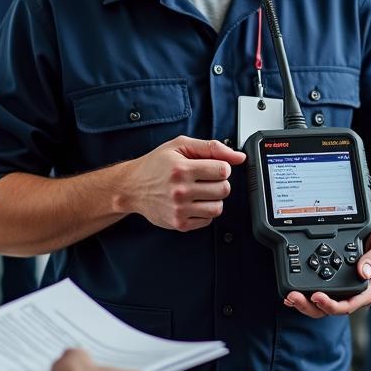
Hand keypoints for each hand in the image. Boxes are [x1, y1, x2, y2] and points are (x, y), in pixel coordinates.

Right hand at [121, 136, 245, 231]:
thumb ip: (211, 147)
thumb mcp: (180, 146)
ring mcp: (179, 210)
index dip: (222, 167)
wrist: (132, 187)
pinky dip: (205, 211)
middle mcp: (180, 191)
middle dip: (219, 182)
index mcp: (181, 169)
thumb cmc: (155, 164)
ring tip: (201, 191)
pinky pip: (208, 220)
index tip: (212, 167)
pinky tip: (194, 202)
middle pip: (224, 189)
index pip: (223, 170)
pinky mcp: (179, 224)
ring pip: (218, 207)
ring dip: (214, 198)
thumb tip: (239, 157)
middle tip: (206, 179)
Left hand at [284, 222, 370, 317]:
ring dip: (306, 303)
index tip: (318, 297)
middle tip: (295, 297)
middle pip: (333, 308)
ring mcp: (345, 288)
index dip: (333, 305)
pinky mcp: (337, 281)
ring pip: (324, 304)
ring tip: (290, 297)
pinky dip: (306, 293)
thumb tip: (363, 273)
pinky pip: (322, 291)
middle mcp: (356, 292)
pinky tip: (294, 292)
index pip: (350, 304)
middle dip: (312, 306)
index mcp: (370, 288)